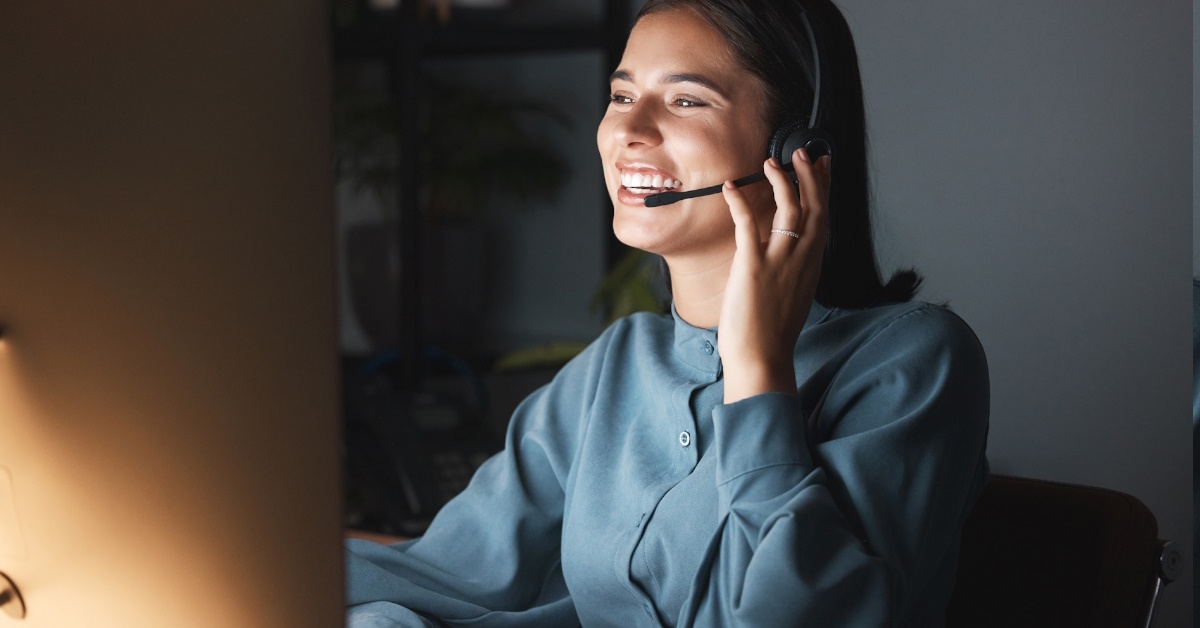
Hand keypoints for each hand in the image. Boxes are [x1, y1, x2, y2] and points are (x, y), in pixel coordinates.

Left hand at [718, 149, 830, 403]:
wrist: (763, 357)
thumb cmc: (773, 332)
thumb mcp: (792, 293)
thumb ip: (793, 268)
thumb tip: (787, 253)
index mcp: (812, 265)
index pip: (824, 217)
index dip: (824, 187)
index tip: (823, 165)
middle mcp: (803, 259)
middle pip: (814, 207)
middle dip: (810, 175)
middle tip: (803, 152)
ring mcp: (780, 261)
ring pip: (790, 210)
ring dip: (782, 182)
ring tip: (772, 162)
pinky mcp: (754, 266)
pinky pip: (749, 224)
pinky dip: (740, 202)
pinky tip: (731, 187)